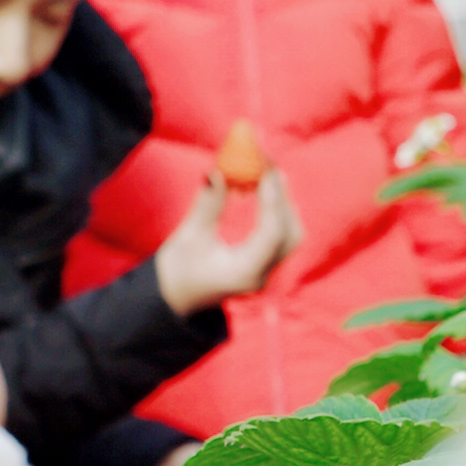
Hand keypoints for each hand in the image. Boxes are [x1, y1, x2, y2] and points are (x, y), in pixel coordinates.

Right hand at [154, 168, 301, 313]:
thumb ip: (207, 205)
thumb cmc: (177, 271)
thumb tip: (217, 172)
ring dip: (282, 203)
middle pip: (290, 234)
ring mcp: (265, 272)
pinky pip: (281, 236)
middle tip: (271, 167)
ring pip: (290, 235)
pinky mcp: (263, 265)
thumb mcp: (189, 236)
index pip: (272, 235)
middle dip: (283, 198)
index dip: (273, 200)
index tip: (267, 172)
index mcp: (244, 273)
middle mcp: (261, 275)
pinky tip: (265, 191)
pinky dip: (277, 212)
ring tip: (268, 174)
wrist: (175, 298)